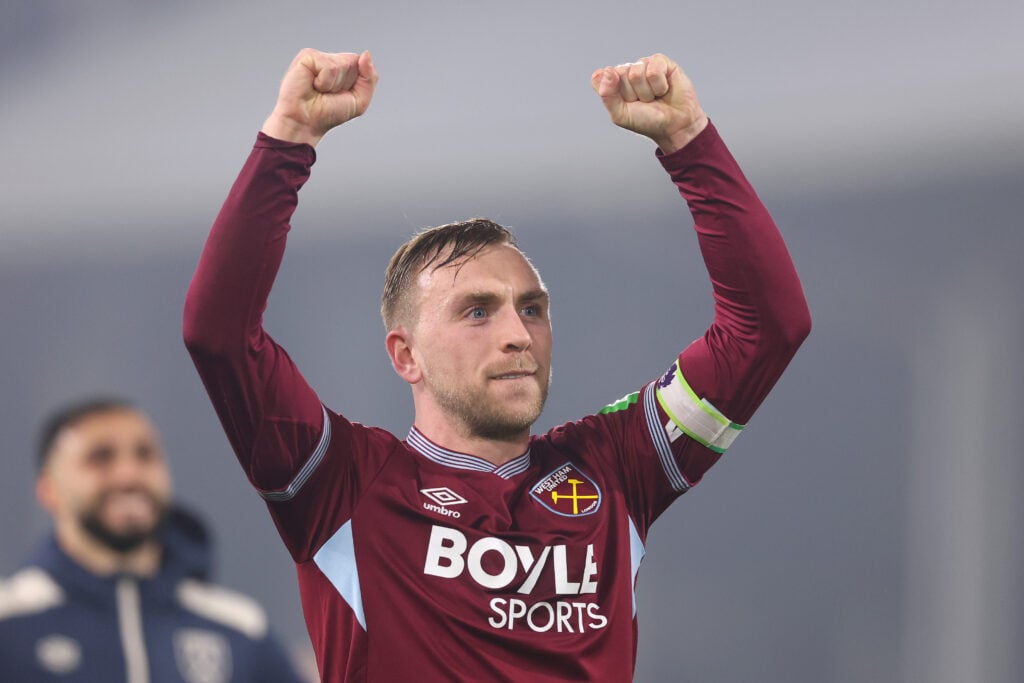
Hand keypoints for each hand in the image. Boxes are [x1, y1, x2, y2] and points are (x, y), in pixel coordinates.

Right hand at [261, 48, 378, 146]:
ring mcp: (319, 57)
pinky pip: (329, 67)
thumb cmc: (328, 114)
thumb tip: (366, 54)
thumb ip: (370, 78)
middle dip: (346, 84)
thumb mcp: (359, 100)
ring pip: (342, 64)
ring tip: (320, 90)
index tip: (342, 95)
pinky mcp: (307, 56)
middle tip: (329, 94)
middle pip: (354, 62)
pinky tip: (313, 85)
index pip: (364, 65)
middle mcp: (332, 60)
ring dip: (334, 84)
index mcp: (344, 68)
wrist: (305, 122)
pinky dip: (324, 82)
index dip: (357, 84)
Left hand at [591, 53, 707, 153]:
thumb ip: (607, 95)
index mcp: (612, 83)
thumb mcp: (621, 115)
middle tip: (643, 102)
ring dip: (647, 91)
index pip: (602, 78)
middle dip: (633, 94)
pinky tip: (664, 89)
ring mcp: (643, 65)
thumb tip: (607, 70)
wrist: (674, 125)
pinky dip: (659, 84)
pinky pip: (654, 69)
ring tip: (654, 97)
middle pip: (620, 74)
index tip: (627, 105)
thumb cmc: (647, 121)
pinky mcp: (661, 61)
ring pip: (637, 72)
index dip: (615, 95)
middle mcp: (627, 71)